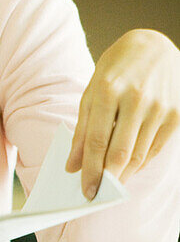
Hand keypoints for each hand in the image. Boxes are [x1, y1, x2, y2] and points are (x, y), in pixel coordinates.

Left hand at [66, 29, 179, 198]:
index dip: (89, 168)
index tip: (84, 188)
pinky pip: (155, 148)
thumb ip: (83, 127)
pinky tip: (128, 170)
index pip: (96, 140)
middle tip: (96, 194)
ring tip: (109, 185)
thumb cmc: (115, 69)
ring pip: (139, 154)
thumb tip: (73, 163)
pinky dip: (140, 163)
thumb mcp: (91, 90)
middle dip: (106, 178)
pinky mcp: (176, 115)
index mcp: (107, 90)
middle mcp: (135, 100)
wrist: (155, 47)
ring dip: (122, 174)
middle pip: (119, 152)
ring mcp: (159, 108)